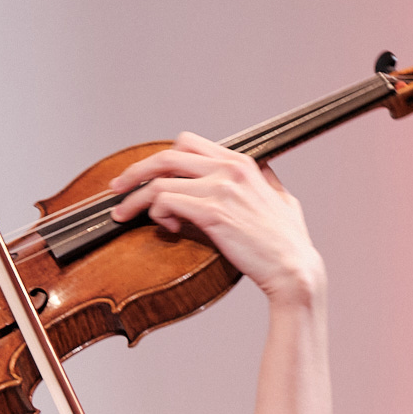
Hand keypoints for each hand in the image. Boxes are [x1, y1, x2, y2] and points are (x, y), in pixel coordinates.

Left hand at [108, 132, 325, 303]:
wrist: (294, 270)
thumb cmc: (287, 243)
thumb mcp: (281, 198)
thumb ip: (264, 181)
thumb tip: (257, 172)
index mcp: (242, 163)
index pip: (189, 143)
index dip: (161, 158)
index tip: (144, 173)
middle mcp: (229, 169)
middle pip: (167, 156)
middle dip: (135, 171)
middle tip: (117, 188)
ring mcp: (221, 189)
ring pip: (161, 180)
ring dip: (136, 198)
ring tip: (124, 215)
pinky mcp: (213, 213)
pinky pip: (166, 202)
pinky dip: (156, 214)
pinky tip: (161, 227)